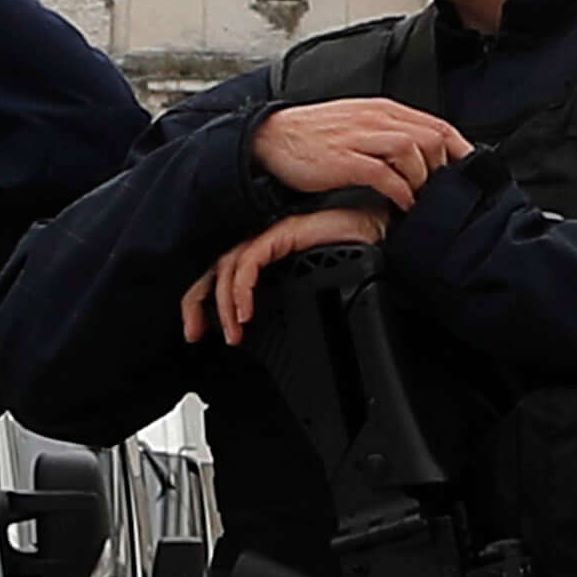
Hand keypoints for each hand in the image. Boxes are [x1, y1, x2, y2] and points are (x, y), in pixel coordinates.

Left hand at [185, 198, 387, 348]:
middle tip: (194, 334)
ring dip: (224, 303)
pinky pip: (250, 259)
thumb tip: (268, 343)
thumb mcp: (309, 291)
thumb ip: (285, 307)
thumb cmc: (352, 259)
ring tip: (232, 332)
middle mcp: (261, 244)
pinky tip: (245, 311)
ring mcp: (271, 236)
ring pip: (228, 267)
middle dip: (196, 303)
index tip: (199, 332)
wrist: (381, 237)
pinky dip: (242, 287)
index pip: (219, 276)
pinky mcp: (284, 233)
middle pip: (214, 269)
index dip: (202, 302)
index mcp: (263, 255)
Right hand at [247, 96, 471, 213]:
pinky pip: (385, 175)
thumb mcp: (358, 125)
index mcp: (382, 109)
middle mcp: (375, 119)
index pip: (435, 124)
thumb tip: (420, 153)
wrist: (272, 138)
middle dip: (444, 166)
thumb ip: (388, 134)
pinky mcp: (345, 160)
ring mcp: (360, 138)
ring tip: (421, 198)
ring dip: (423, 178)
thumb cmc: (315, 136)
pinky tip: (402, 205)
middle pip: (430, 137)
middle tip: (443, 190)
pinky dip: (400, 192)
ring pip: (412, 151)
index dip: (459, 147)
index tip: (470, 169)